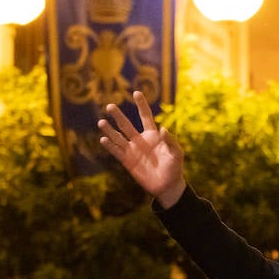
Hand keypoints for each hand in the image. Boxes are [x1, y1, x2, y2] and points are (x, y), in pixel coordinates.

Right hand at [97, 91, 186, 208]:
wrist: (167, 186)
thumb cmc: (174, 168)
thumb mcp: (176, 154)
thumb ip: (171, 141)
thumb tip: (163, 128)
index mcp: (153, 135)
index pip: (146, 117)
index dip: (142, 105)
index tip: (136, 93)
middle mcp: (140, 140)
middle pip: (127, 125)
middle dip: (118, 115)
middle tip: (110, 106)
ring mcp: (133, 150)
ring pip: (118, 137)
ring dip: (110, 130)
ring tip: (102, 122)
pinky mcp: (127, 161)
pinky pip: (116, 152)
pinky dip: (110, 146)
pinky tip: (103, 139)